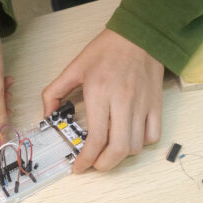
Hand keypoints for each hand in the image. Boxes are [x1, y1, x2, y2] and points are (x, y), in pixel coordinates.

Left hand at [42, 29, 163, 172]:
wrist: (138, 34)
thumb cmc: (105, 50)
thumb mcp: (74, 68)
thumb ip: (54, 92)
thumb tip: (46, 115)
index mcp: (100, 93)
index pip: (95, 138)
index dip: (86, 159)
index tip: (78, 167)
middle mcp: (123, 102)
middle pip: (118, 150)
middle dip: (103, 165)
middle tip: (94, 164)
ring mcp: (142, 105)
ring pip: (135, 146)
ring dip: (120, 156)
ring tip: (108, 150)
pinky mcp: (156, 104)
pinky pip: (153, 136)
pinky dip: (141, 144)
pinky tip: (128, 137)